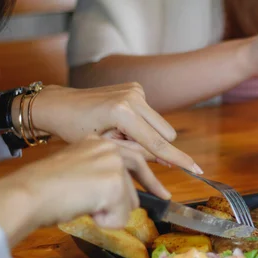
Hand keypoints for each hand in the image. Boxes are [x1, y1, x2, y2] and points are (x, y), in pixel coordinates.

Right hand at [0, 139, 153, 245]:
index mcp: (97, 141)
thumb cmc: (44, 189)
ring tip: (84, 205)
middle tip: (166, 197)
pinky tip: (87, 211)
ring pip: (130, 201)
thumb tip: (125, 195)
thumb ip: (100, 176)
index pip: (131, 152)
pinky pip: (122, 216)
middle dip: (153, 186)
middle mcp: (108, 147)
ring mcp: (113, 163)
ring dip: (111, 213)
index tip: (161, 174)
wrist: (28, 193)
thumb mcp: (77, 172)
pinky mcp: (114, 183)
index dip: (148, 168)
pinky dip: (107, 222)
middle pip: (139, 170)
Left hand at [23, 83, 202, 173]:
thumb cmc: (76, 130)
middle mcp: (133, 96)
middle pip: (165, 134)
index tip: (196, 169)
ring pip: (160, 125)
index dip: (178, 159)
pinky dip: (140, 124)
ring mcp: (136, 89)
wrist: (60, 105)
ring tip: (119, 133)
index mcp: (123, 112)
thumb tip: (165, 160)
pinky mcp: (136, 87)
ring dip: (147, 135)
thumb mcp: (106, 147)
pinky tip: (118, 122)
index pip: (157, 143)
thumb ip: (137, 153)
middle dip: (155, 146)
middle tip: (126, 147)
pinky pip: (150, 115)